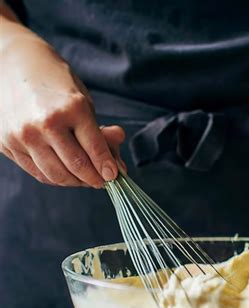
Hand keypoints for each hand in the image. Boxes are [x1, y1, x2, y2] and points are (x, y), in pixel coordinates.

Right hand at [0, 25, 120, 187]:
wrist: (12, 64)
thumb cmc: (56, 83)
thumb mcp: (84, 102)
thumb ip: (101, 135)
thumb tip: (118, 167)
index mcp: (71, 109)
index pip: (95, 150)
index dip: (108, 169)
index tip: (114, 176)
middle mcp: (46, 123)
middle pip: (77, 167)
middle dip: (94, 180)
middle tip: (101, 181)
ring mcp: (23, 135)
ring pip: (57, 176)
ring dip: (75, 182)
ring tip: (84, 178)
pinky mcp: (7, 143)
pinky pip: (38, 172)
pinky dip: (55, 178)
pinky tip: (65, 173)